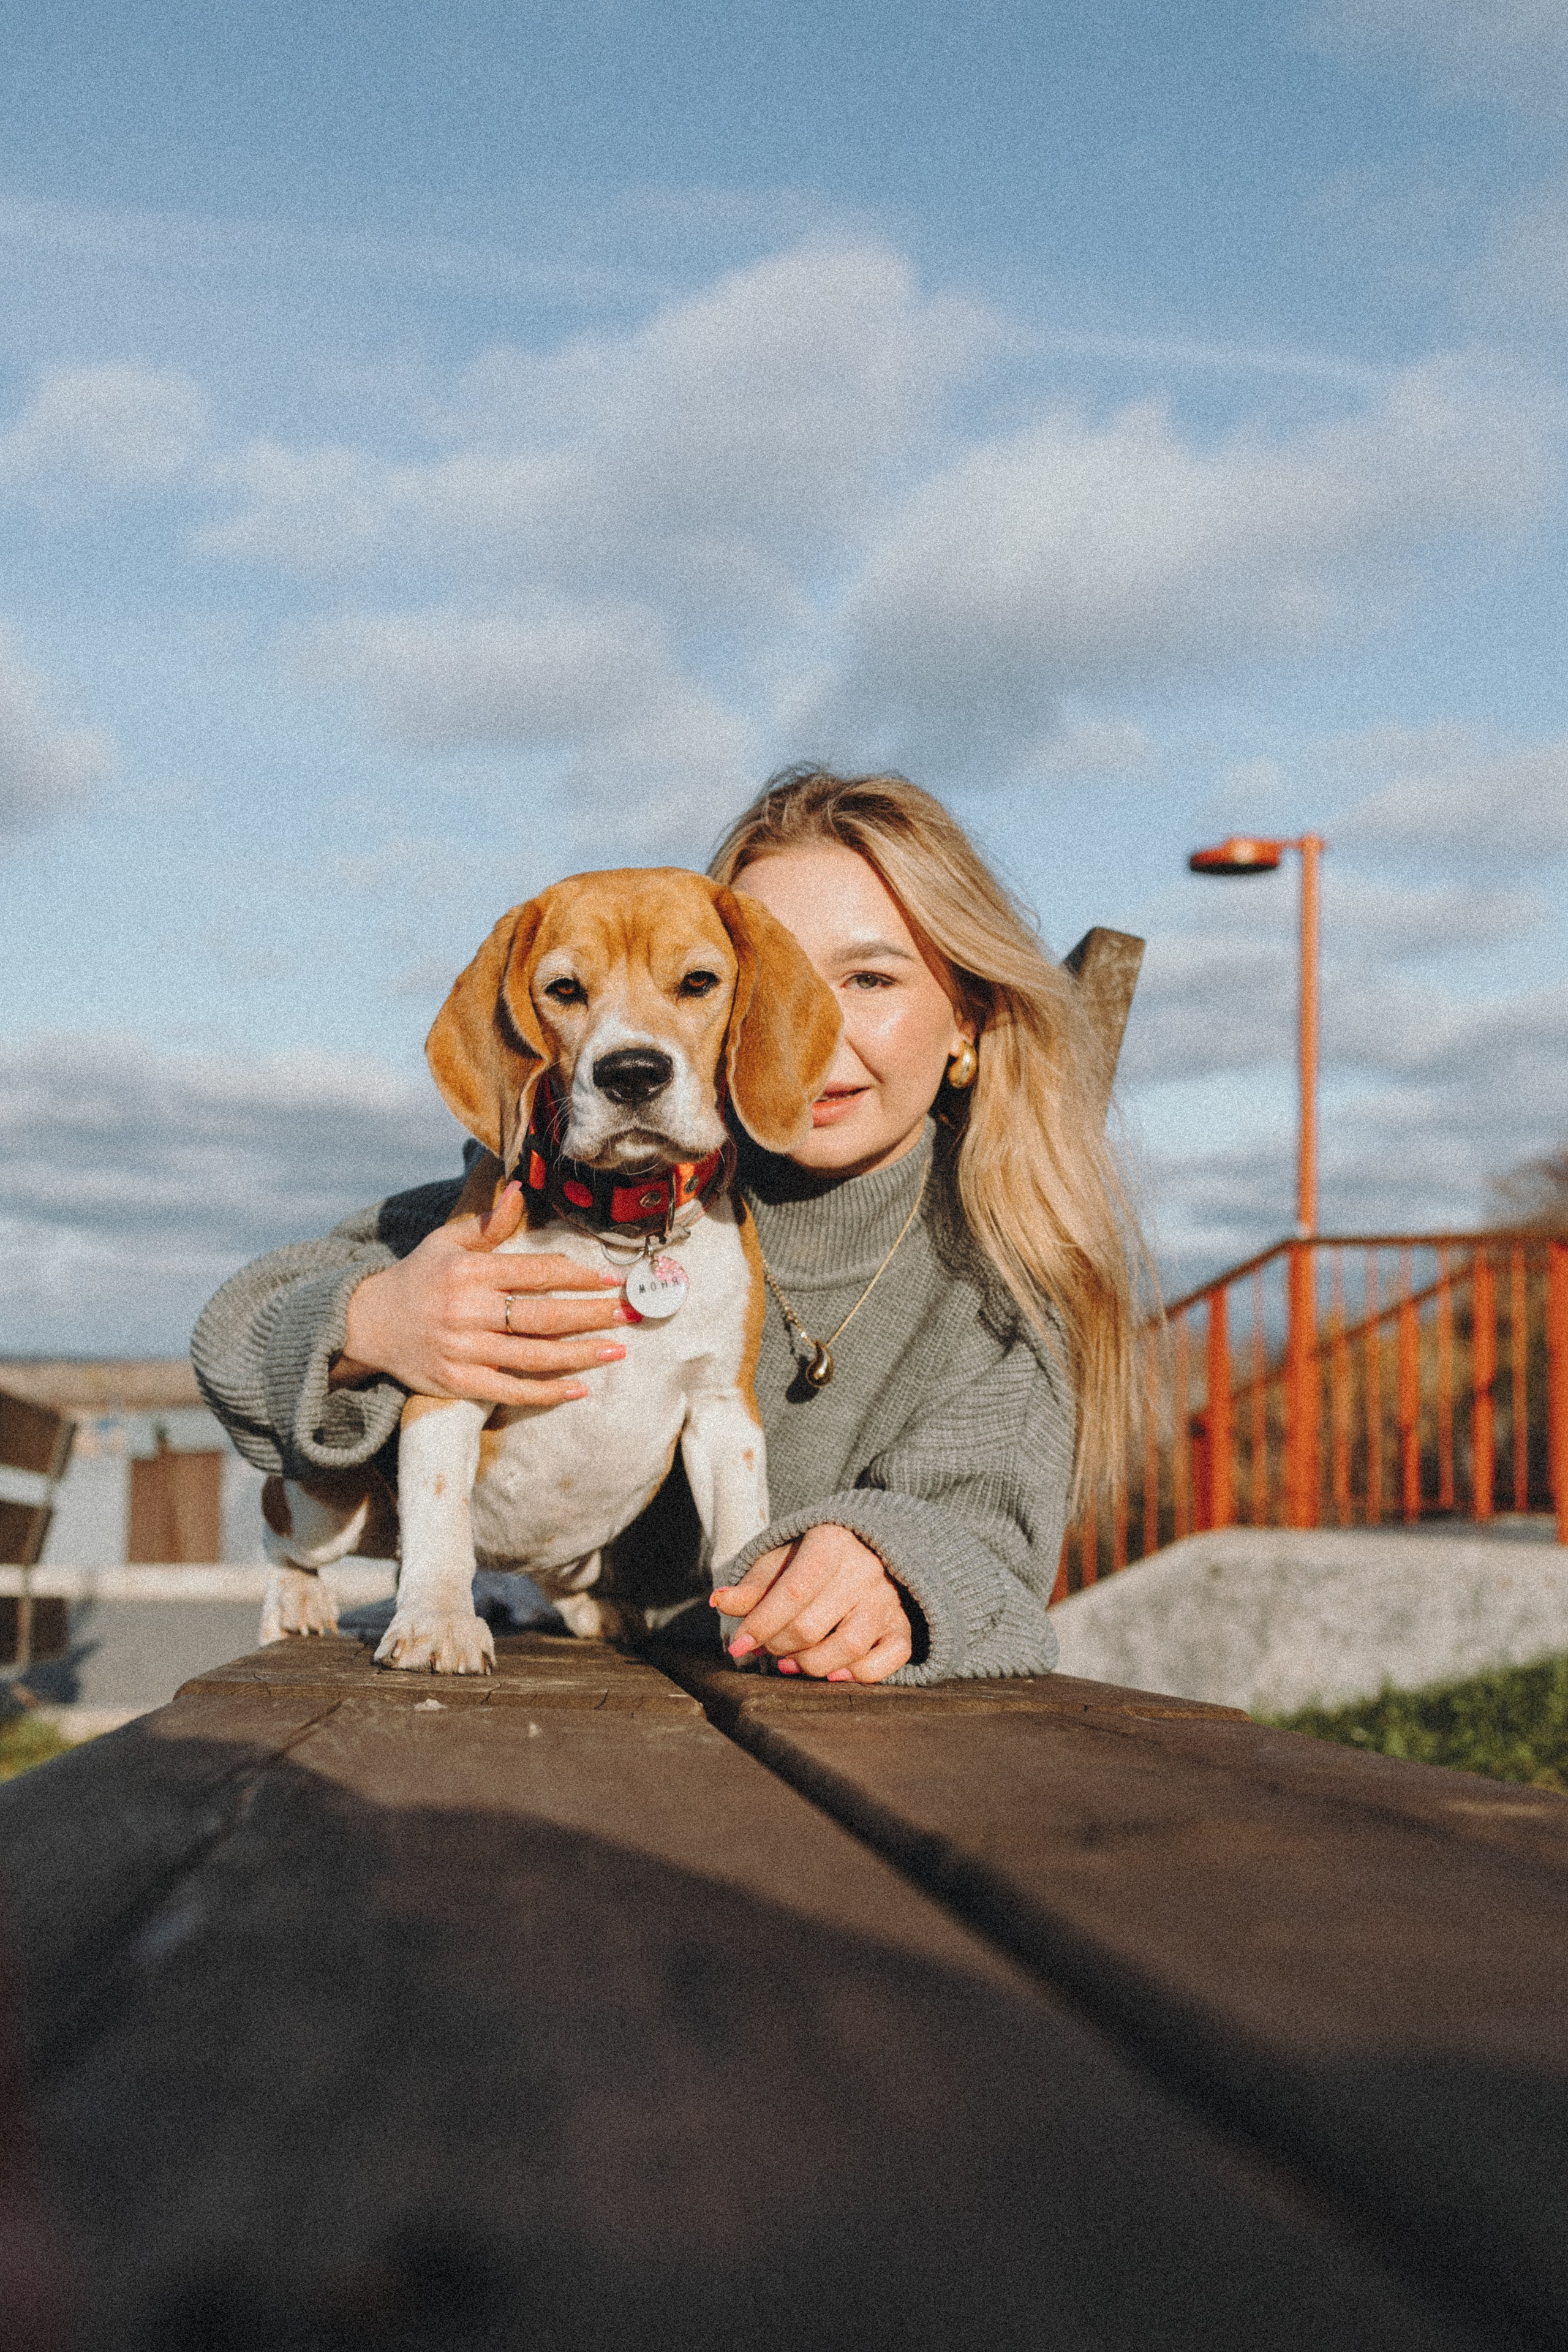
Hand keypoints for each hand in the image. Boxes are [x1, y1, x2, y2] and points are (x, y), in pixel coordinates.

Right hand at [330, 1180, 629, 1407]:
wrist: (367, 1324)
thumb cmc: (418, 1278)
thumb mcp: (446, 1241)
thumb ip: (488, 1223)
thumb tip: (519, 1188)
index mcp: (470, 1272)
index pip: (536, 1273)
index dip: (578, 1277)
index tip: (610, 1280)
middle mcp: (468, 1311)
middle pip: (543, 1316)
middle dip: (591, 1315)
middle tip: (627, 1314)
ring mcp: (463, 1350)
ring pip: (533, 1356)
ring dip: (580, 1355)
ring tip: (616, 1350)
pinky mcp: (457, 1381)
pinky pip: (511, 1389)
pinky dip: (546, 1392)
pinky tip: (578, 1388)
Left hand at [711, 1524, 912, 1683]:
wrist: (869, 1548)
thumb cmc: (814, 1558)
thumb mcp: (781, 1560)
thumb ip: (753, 1585)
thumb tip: (719, 1601)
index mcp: (831, 1544)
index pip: (793, 1592)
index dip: (762, 1624)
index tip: (739, 1645)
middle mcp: (864, 1570)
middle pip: (813, 1626)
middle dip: (779, 1646)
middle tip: (766, 1650)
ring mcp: (888, 1599)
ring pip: (849, 1647)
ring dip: (811, 1666)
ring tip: (791, 1663)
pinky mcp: (903, 1625)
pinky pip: (890, 1659)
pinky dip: (860, 1674)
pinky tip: (833, 1673)